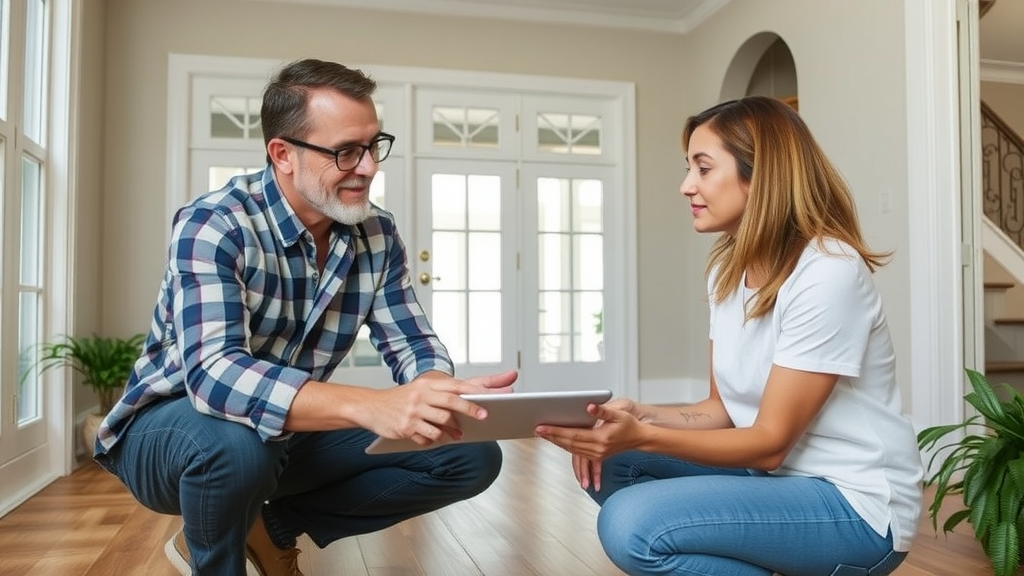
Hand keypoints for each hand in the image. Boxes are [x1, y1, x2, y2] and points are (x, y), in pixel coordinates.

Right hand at [366, 369, 518, 445]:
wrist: (371, 406)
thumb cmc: (401, 399)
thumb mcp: (420, 390)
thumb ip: (441, 396)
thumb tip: (467, 406)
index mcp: (426, 384)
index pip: (455, 387)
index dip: (473, 394)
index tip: (489, 401)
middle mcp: (420, 396)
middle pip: (451, 403)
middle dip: (470, 410)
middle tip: (483, 417)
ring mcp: (413, 412)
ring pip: (441, 423)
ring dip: (452, 431)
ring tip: (458, 434)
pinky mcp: (405, 427)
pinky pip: (428, 437)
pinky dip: (435, 440)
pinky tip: (437, 439)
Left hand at [536, 403, 640, 461]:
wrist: (639, 439)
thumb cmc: (629, 425)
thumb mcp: (619, 414)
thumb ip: (603, 410)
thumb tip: (589, 406)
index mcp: (601, 438)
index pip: (573, 435)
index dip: (556, 431)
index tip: (543, 427)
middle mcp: (597, 449)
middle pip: (569, 443)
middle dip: (552, 436)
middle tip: (538, 429)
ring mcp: (596, 454)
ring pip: (571, 449)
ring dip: (556, 442)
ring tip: (543, 434)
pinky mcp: (596, 456)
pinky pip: (576, 452)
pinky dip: (564, 446)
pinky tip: (557, 441)